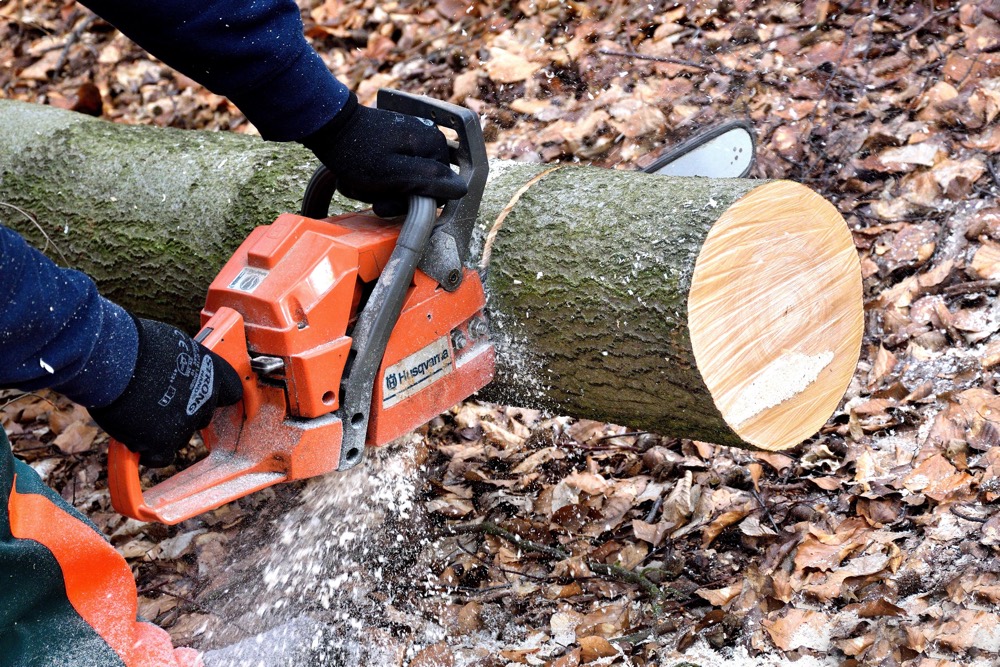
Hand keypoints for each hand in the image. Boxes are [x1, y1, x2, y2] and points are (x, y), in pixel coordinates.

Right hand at [89, 317, 242, 466]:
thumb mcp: (173, 346)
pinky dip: (148, 451)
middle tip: (160, 404)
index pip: (232, 391)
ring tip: (138, 413)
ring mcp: (186, 423)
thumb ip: (183, 365)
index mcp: (213, 371)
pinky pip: (160, 456)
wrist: (110, 357)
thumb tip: (177, 370)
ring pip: (180, 437)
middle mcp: (205, 398)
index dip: (218, 396)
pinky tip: (135, 439)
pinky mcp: (163, 442)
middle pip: (202, 416)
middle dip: (184, 413)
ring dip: (163, 430)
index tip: (208, 398)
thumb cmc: (135, 344)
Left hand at [301, 93, 467, 216]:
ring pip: (404, 182)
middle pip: (421, 186)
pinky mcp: (394, 143)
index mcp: (432, 145)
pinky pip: (393, 172)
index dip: (415, 203)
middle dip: (394, 196)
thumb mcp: (394, 173)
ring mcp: (410, 141)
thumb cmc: (357, 153)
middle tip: (372, 197)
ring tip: (362, 185)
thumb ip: (430, 181)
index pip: (439, 190)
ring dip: (382, 190)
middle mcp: (426, 140)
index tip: (389, 203)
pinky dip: (377, 179)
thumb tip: (462, 189)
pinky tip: (362, 177)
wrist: (327, 128)